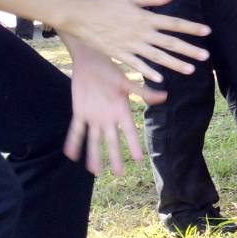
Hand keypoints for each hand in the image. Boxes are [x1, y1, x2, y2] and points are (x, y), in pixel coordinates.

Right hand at [54, 0, 210, 82]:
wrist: (80, 16)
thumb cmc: (107, 4)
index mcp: (145, 17)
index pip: (173, 23)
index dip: (191, 27)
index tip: (207, 31)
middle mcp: (141, 32)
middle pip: (169, 42)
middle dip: (189, 49)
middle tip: (205, 56)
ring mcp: (130, 45)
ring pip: (157, 57)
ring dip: (175, 64)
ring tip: (191, 70)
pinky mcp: (119, 54)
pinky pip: (137, 65)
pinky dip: (148, 72)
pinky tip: (161, 79)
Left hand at [66, 53, 166, 175]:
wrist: (90, 63)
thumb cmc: (111, 71)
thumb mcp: (126, 82)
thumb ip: (142, 92)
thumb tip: (165, 96)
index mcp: (122, 111)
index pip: (130, 132)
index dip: (134, 145)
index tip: (138, 159)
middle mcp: (109, 118)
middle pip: (112, 141)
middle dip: (115, 157)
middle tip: (119, 173)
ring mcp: (94, 117)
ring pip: (94, 140)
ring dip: (94, 155)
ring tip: (94, 171)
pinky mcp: (80, 114)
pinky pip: (76, 130)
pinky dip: (73, 142)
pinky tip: (71, 155)